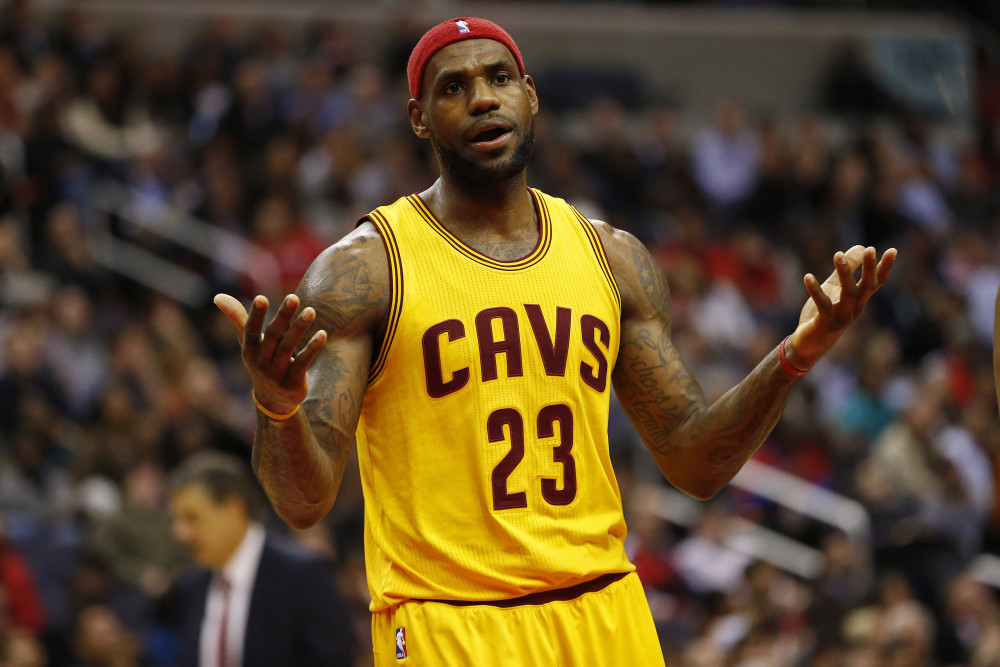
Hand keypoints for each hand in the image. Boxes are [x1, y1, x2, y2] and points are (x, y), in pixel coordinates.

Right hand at [214, 293, 327, 414]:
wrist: (273, 401)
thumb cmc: (261, 361)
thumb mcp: (249, 343)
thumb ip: (237, 319)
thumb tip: (218, 296)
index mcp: (249, 350)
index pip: (250, 331)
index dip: (255, 315)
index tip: (261, 298)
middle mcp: (260, 362)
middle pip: (272, 336)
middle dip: (283, 316)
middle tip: (294, 297)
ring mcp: (276, 374)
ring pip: (288, 348)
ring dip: (299, 328)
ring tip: (311, 310)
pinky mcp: (292, 382)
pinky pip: (303, 362)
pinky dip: (312, 348)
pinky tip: (322, 334)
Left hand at [788, 245, 896, 368]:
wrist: (808, 345)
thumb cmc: (823, 315)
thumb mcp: (835, 289)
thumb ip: (846, 270)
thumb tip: (861, 247)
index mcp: (859, 300)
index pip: (876, 282)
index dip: (885, 268)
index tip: (893, 250)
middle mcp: (855, 308)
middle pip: (867, 287)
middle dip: (870, 269)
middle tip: (871, 249)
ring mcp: (842, 317)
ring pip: (848, 294)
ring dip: (844, 273)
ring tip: (838, 254)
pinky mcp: (826, 323)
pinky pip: (823, 305)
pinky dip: (816, 291)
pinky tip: (808, 276)